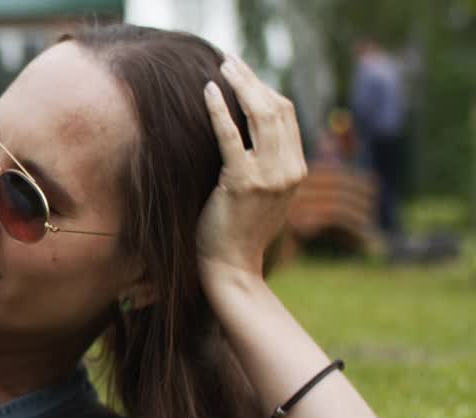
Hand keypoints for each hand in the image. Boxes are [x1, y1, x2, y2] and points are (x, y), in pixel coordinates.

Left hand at [198, 55, 306, 288]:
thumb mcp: (264, 194)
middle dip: (253, 80)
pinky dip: (219, 111)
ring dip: (240, 86)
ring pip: (260, 116)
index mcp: (296, 169)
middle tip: (231, 61)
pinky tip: (209, 92)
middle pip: (277, 108)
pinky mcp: (242, 184)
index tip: (244, 75)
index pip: (287, 115)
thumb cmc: (237, 230)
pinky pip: (231, 138)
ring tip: (222, 67)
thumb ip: (267, 165)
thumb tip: (251, 134)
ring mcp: (269, 177)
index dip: (266, 89)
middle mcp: (289, 170)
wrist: (231, 266)